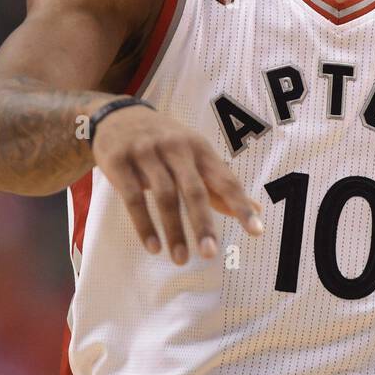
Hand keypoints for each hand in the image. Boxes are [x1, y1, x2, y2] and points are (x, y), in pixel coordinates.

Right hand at [91, 103, 263, 263]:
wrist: (118, 115)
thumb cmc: (166, 142)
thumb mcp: (196, 155)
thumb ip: (221, 184)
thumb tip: (256, 209)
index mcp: (200, 149)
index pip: (225, 180)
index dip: (241, 205)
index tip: (256, 231)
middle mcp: (176, 148)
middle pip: (193, 190)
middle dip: (203, 223)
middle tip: (210, 253)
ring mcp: (146, 153)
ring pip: (164, 196)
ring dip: (173, 230)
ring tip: (180, 258)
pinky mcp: (119, 161)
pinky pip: (132, 198)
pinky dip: (144, 224)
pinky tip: (153, 246)